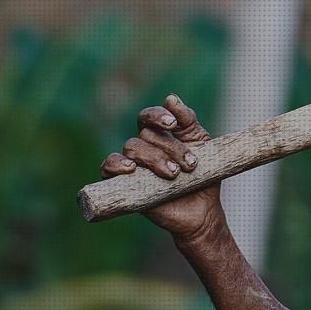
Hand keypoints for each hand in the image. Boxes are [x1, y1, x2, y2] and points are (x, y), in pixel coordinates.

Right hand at [100, 94, 224, 240]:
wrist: (203, 211)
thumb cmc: (203, 176)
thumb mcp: (202, 144)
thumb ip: (187, 121)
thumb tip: (171, 98)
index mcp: (161, 135)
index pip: (149, 116)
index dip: (157, 115)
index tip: (173, 124)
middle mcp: (144, 148)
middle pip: (145, 135)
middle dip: (170, 148)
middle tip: (190, 165)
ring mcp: (133, 166)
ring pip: (132, 148)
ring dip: (154, 158)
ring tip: (173, 174)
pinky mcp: (124, 184)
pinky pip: (108, 167)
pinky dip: (116, 164)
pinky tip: (132, 169)